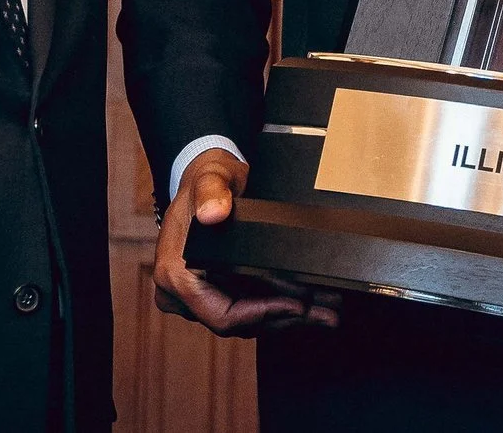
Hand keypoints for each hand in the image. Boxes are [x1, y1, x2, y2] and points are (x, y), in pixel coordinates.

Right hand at [152, 148, 337, 334]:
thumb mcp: (209, 178)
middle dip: (285, 318)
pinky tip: (311, 303)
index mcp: (175, 274)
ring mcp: (201, 297)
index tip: (296, 307)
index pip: (221, 314)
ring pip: (248, 321)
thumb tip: (213, 213)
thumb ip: (210, 192)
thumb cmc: (206, 180)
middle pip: (240, 323)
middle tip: (326, 314)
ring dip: (288, 317)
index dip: (261, 315)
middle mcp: (182, 294)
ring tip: (326, 311)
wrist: (205, 182)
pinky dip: (280, 308)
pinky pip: (249, 309)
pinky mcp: (217, 294)